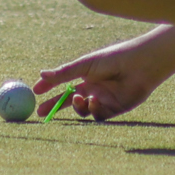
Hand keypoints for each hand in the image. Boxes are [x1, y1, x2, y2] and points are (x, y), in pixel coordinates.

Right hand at [33, 33, 170, 120]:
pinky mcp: (115, 109)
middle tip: (40, 112)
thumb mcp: (85, 65)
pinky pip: (98, 115)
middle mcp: (94, 88)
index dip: (49, 90)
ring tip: (79, 98)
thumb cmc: (114, 58)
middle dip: (54, 107)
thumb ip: (64, 73)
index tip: (35, 92)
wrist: (140, 64)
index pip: (63, 85)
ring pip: (83, 110)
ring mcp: (104, 100)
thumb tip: (40, 74)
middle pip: (70, 102)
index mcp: (87, 76)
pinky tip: (95, 100)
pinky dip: (93, 109)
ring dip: (77, 107)